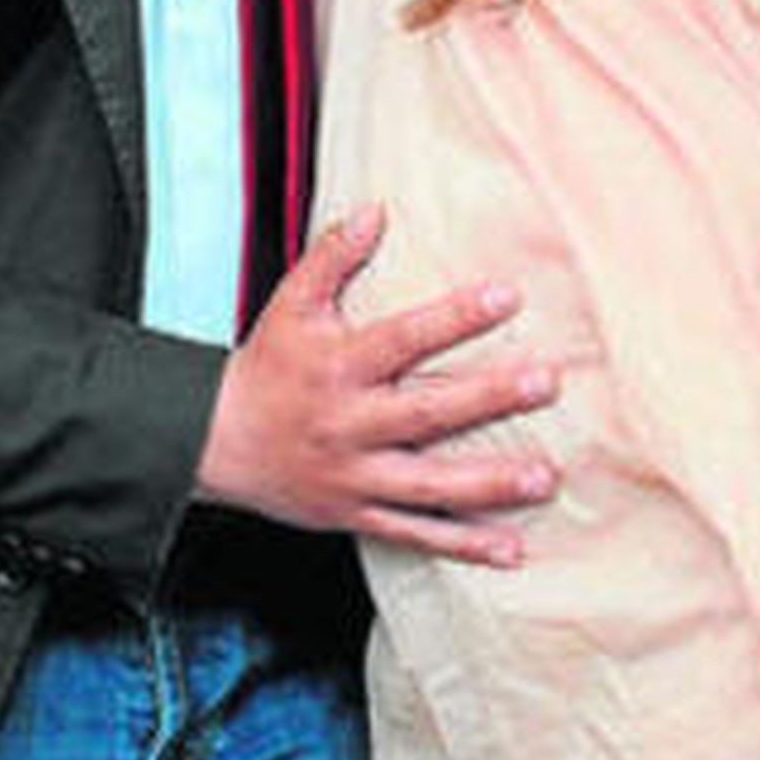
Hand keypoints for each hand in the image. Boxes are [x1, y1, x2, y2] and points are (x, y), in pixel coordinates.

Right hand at [198, 204, 560, 565]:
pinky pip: (416, 535)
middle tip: (547, 381)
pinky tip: (512, 549)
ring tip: (545, 477)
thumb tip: (376, 210)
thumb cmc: (266, 366)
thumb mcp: (291, 303)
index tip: (507, 296)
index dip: (455, 317)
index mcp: (340, 367)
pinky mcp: (357, 514)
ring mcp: (356, 475)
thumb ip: (333, 255)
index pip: (404, 339)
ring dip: (491, 484)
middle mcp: (350, 423)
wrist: (213, 442)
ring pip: (430, 485)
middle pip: (428, 411)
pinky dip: (464, 546)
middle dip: (490, 397)